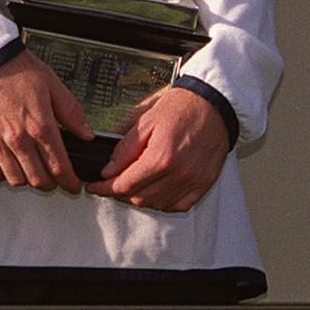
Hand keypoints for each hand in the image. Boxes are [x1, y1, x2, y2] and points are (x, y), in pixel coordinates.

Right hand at [0, 52, 91, 193]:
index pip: (59, 166)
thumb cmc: (13, 68)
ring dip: (27, 180)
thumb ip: (71, 112)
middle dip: (51, 184)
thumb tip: (86, 133)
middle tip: (54, 180)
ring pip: (15, 180)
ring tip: (32, 171)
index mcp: (39, 124)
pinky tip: (8, 167)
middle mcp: (17, 138)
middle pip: (38, 179)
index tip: (72, 184)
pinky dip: (2, 176)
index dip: (69, 181)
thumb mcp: (51, 83)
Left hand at [86, 86, 227, 211]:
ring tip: (133, 182)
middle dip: (120, 192)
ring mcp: (192, 181)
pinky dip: (163, 201)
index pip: (124, 185)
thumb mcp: (146, 120)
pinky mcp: (204, 184)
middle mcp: (178, 174)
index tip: (95, 187)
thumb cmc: (183, 107)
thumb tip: (108, 169)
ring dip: (140, 197)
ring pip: (157, 204)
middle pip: (139, 197)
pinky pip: (178, 205)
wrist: (214, 104)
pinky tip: (156, 189)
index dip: (105, 187)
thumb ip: (124, 148)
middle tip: (112, 181)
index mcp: (160, 157)